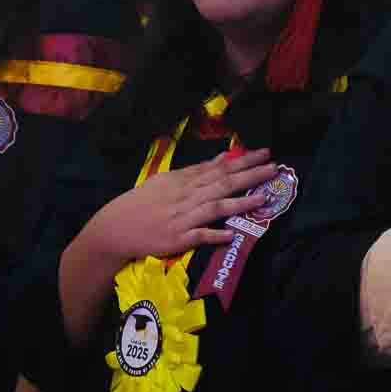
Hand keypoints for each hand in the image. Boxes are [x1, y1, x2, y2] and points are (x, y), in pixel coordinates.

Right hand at [73, 147, 277, 266]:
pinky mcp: (178, 238)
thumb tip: (222, 158)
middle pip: (222, 183)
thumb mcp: (168, 180)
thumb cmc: (143, 203)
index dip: (243, 160)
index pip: (218, 167)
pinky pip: (199, 235)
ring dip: (240, 202)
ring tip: (262, 198)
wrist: (116, 227)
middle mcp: (186, 196)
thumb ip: (197, 171)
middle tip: (274, 168)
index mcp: (184, 180)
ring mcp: (183, 217)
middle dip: (250, 175)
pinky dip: (215, 234)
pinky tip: (231, 233)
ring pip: (215, 206)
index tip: (265, 154)